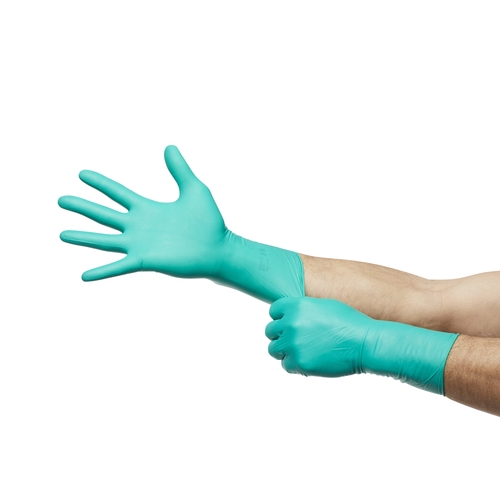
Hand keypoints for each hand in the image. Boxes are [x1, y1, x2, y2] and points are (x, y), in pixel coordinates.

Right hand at [59, 146, 227, 280]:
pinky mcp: (146, 261)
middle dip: (83, 207)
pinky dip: (102, 271)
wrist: (219, 248)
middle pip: (104, 214)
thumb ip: (180, 169)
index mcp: (148, 209)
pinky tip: (84, 276)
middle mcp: (139, 227)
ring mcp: (140, 245)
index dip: (101, 183)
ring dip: (84, 238)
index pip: (118, 193)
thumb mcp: (194, 189)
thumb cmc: (209, 222)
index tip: (82, 174)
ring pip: (105, 240)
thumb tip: (170, 146)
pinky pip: (119, 266)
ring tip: (62, 234)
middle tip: (61, 199)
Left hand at [266, 297, 372, 376]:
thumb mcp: (323, 305)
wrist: (363, 342)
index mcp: (296, 306)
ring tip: (302, 352)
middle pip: (270, 331)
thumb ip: (303, 310)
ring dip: (285, 351)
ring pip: (274, 349)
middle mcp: (291, 323)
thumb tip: (290, 316)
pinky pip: (286, 365)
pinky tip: (310, 361)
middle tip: (295, 341)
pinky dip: (295, 365)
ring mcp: (293, 343)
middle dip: (281, 336)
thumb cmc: (349, 323)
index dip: (281, 318)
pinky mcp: (299, 362)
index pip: (273, 311)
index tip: (288, 324)